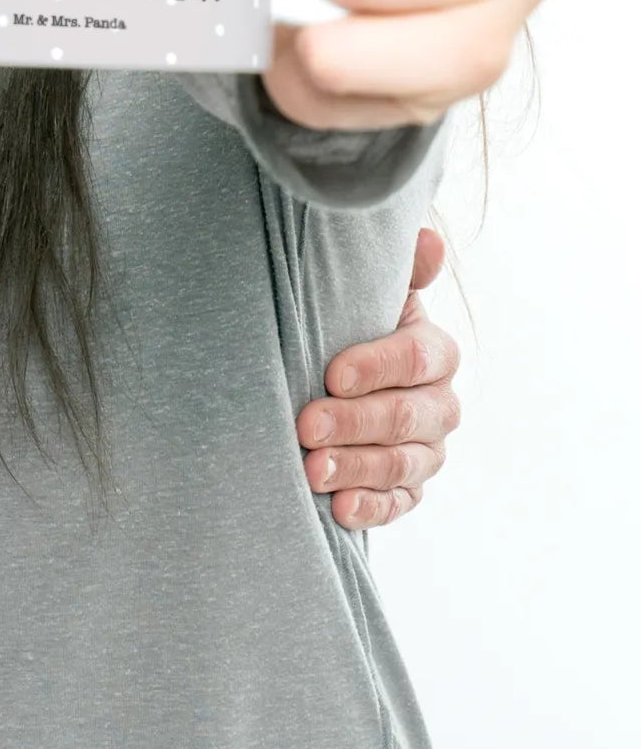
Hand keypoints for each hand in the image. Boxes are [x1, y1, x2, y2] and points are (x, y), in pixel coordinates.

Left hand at [297, 226, 461, 527]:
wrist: (334, 371)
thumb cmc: (347, 322)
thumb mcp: (366, 292)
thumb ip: (398, 269)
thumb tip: (428, 239)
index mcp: (434, 351)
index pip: (416, 358)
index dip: (376, 366)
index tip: (331, 373)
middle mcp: (441, 404)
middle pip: (407, 417)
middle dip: (354, 423)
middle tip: (306, 426)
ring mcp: (428, 450)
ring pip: (402, 464)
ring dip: (356, 468)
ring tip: (311, 470)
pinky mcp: (410, 488)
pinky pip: (399, 504)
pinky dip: (370, 508)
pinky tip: (339, 509)